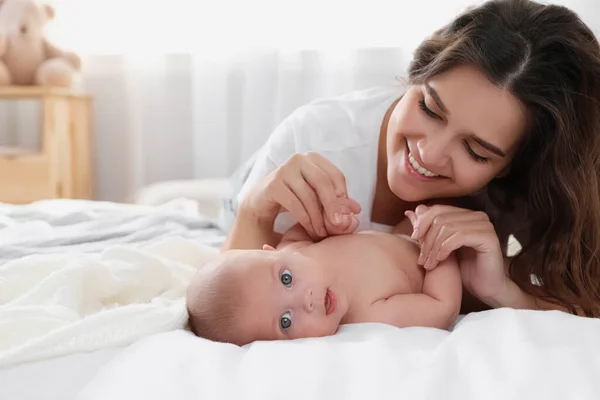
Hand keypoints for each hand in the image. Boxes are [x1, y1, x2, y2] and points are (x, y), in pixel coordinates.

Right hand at [242, 152, 360, 238]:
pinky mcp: (273, 185)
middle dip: (333, 206)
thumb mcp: (317, 198)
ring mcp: (284, 170)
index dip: (342, 196)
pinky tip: (311, 229)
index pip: (335, 175)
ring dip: (318, 217)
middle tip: (339, 225)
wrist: (262, 202)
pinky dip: (305, 219)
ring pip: (308, 195)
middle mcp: (298, 159)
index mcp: (313, 159)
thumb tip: (357, 210)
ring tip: (323, 232)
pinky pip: (294, 204)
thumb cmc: (294, 197)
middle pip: (323, 182)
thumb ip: (336, 201)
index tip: (346, 215)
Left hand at [404, 205, 508, 302]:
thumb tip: (411, 211)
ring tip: (429, 264)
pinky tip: (440, 261)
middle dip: (426, 239)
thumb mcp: (439, 248)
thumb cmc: (463, 270)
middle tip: (421, 259)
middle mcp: (476, 215)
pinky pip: (458, 236)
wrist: (485, 289)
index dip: (422, 222)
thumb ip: (427, 229)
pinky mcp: (489, 237)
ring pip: (446, 227)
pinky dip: (445, 248)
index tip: (413, 239)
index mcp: (465, 214)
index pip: (437, 209)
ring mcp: (484, 224)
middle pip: (440, 217)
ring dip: (433, 247)